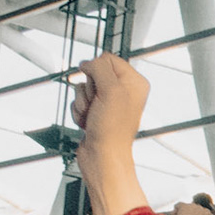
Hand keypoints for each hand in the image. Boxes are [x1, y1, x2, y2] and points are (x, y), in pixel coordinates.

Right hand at [70, 56, 149, 170]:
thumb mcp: (110, 90)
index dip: (96, 70)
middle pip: (93, 73)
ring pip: (83, 87)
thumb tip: (88, 63)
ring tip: (93, 115)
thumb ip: (100, 68)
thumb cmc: (112, 129)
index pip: (107, 59)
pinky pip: (79, 101)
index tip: (99, 85)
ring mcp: (109, 101)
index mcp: (135, 82)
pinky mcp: (96, 110)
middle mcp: (124, 90)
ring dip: (82, 102)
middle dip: (89, 89)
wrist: (102, 156)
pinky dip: (79, 111)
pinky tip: (88, 122)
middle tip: (98, 104)